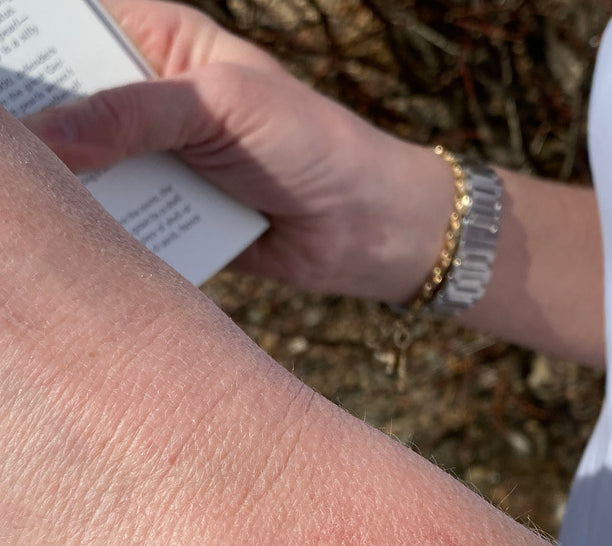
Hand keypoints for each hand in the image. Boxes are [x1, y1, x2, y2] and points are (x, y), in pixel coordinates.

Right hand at [23, 0, 452, 300]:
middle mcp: (146, 100)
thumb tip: (44, 137)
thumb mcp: (219, 108)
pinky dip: (96, 233)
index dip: (25, 47)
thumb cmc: (309, 144)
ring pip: (82, 169)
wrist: (365, 228)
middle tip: (6, 156)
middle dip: (33, 128)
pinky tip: (61, 243)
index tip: (1, 74)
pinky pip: (116, 223)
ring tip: (17, 204)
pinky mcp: (166, 219)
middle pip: (63, 103)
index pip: (68, 28)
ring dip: (59, 187)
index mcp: (157, 41)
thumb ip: (130, 115)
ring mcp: (154, 162)